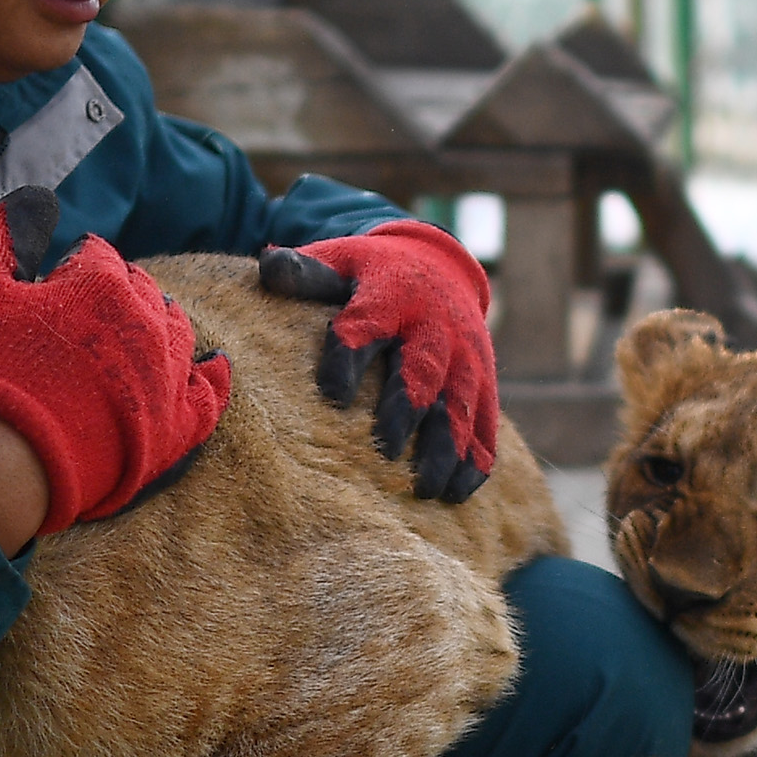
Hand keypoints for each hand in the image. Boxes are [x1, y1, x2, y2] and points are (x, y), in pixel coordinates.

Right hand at [0, 189, 228, 532]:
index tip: (57, 283)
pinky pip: (210, 393)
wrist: (8, 458)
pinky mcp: (177, 424)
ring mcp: (167, 374)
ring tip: (145, 329)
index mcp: (103, 283)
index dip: (74, 268)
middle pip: (142, 290)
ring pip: (179, 331)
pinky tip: (216, 366)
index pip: (97, 256)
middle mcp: (146, 322)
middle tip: (93, 311)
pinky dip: (213, 377)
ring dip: (162, 323)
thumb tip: (6, 204)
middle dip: (119, 292)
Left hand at [260, 215, 499, 502]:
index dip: (351, 356)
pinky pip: (487, 422)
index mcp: (392, 292)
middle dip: (406, 410)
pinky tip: (458, 493)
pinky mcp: (485, 382)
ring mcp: (466, 356)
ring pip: (461, 404)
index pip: (368, 322)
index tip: (333, 396)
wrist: (438, 267)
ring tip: (426, 488)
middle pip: (423, 370)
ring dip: (447, 447)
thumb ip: (305, 273)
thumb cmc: (370, 276)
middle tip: (384, 452)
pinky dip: (477, 458)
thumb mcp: (339, 263)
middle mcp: (436, 325)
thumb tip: (269, 264)